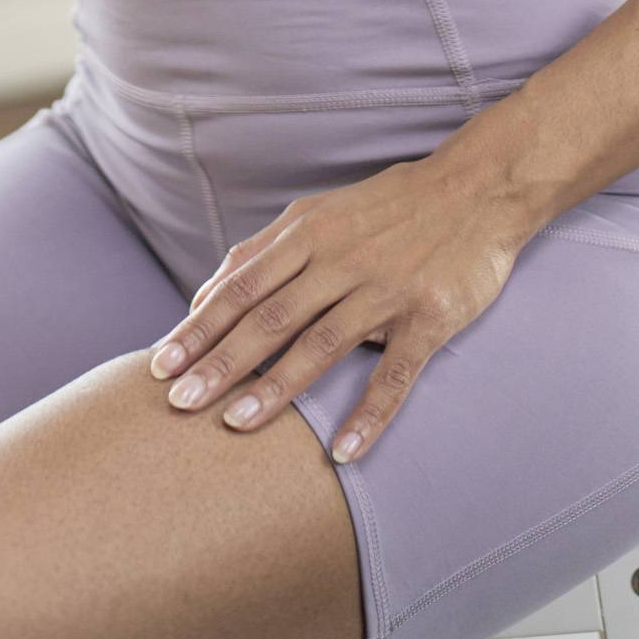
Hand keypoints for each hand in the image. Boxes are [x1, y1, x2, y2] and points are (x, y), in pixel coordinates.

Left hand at [146, 149, 521, 463]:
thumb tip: (205, 295)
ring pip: (322, 343)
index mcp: (309, 234)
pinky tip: (343, 451)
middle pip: (270, 317)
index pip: (240, 286)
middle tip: (177, 404)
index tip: (160, 365)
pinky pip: (395, 372)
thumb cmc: (389, 206)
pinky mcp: (429, 316)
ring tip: (235, 425)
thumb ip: (264, 253)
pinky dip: (369, 414)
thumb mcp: (320, 213)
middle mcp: (341, 260)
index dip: (198, 327)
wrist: (478, 187)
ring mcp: (386, 288)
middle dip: (219, 361)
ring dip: (277, 387)